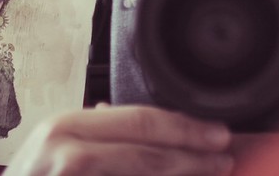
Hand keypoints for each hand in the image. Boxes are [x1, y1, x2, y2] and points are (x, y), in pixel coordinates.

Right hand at [4, 105, 233, 175]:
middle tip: (224, 153)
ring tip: (212, 171)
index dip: (181, 126)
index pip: (136, 119)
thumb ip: (91, 129)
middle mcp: (62, 150)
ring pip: (137, 171)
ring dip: (180, 173)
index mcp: (64, 126)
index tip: (214, 132)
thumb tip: (121, 110)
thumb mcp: (55, 148)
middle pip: (142, 146)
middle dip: (190, 151)